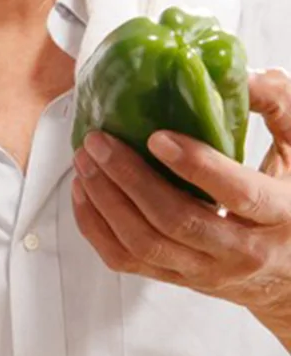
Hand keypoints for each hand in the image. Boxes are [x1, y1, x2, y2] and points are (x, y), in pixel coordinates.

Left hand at [71, 69, 290, 348]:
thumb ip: (282, 110)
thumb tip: (250, 75)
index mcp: (281, 215)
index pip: (238, 194)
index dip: (196, 165)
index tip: (157, 136)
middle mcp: (243, 251)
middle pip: (177, 220)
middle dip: (130, 178)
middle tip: (100, 142)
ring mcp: (208, 271)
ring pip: (145, 243)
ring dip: (106, 201)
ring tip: (86, 162)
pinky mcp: (180, 280)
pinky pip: (127, 260)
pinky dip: (96, 227)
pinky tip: (84, 193)